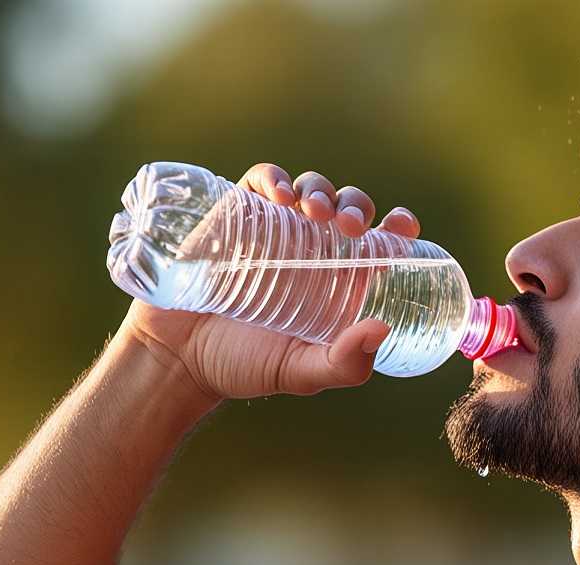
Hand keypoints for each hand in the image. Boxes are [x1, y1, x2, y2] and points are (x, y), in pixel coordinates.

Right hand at [120, 164, 422, 401]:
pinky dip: (275, 178)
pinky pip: (263, 181)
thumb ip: (342, 363)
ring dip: (319, 190)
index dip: (398, 228)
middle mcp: (312, 248)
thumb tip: (381, 330)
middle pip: (348, 207)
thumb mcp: (301, 372)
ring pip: (310, 188)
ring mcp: (275, 228)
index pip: (379, 242)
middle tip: (350, 227)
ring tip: (314, 211)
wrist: (176, 357)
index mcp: (340, 280)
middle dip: (356, 206)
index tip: (403, 226)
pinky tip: (280, 194)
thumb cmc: (244, 365)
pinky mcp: (237, 214)